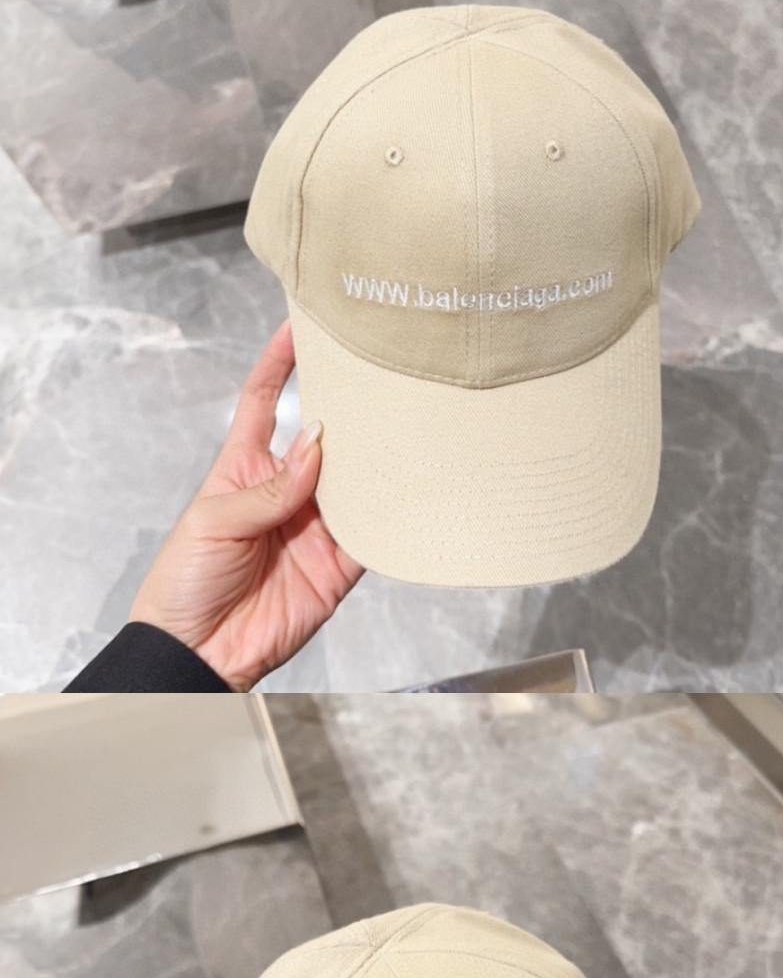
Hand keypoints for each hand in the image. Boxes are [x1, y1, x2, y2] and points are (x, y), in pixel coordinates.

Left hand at [129, 330, 361, 686]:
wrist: (197, 653)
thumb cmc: (186, 581)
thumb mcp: (215, 521)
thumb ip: (268, 487)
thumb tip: (317, 445)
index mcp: (245, 467)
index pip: (266, 400)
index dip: (281, 361)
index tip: (300, 324)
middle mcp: (285, 491)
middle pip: (323, 437)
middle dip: (345, 407)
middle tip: (372, 377)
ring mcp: (313, 528)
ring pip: (353, 482)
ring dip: (372, 459)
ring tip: (396, 426)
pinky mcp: (335, 569)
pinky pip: (368, 536)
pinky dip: (386, 517)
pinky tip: (400, 492)